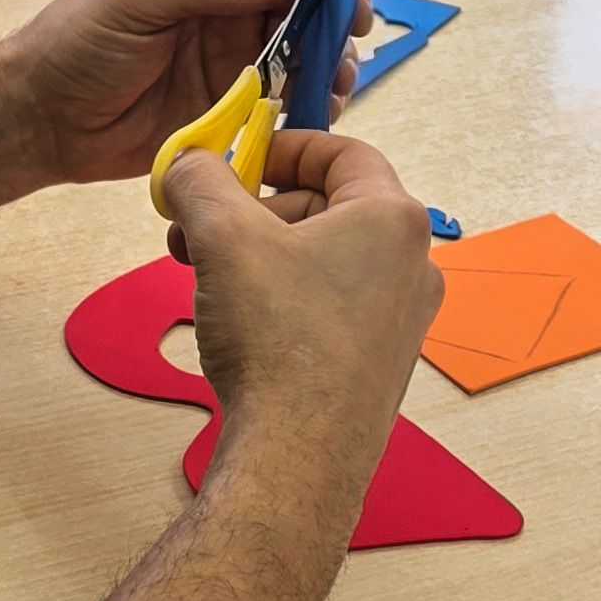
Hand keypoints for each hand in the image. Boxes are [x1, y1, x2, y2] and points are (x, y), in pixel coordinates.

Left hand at [0, 0, 320, 182]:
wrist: (47, 120)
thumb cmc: (74, 43)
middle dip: (333, 3)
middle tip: (352, 30)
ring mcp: (234, 40)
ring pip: (306, 36)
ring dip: (329, 53)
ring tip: (337, 77)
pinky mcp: (238, 91)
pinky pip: (290, 86)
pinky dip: (313, 93)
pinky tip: (318, 104)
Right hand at [166, 130, 441, 494]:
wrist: (297, 454)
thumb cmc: (279, 342)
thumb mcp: (223, 237)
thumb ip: (202, 181)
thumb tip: (190, 163)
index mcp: (393, 220)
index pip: (344, 152)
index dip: (285, 147)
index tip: (240, 159)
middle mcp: (411, 266)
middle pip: (327, 207)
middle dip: (255, 209)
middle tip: (201, 223)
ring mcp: (399, 319)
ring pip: (321, 260)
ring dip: (259, 254)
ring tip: (204, 272)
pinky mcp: (377, 363)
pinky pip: (327, 306)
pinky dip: (280, 297)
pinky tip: (235, 318)